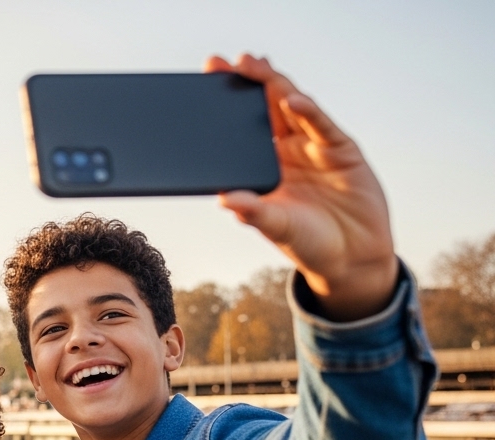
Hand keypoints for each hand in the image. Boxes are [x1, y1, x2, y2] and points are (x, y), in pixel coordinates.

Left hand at [207, 54, 397, 321]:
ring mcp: (313, 147)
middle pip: (263, 109)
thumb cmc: (309, 243)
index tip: (205, 87)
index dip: (226, 107)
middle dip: (245, 84)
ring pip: (291, 108)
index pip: (240, 129)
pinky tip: (292, 100)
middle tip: (223, 63)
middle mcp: (285, 152)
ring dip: (273, 86)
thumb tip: (225, 200)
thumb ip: (254, 212)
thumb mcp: (276, 228)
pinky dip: (308, 112)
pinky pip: (321, 125)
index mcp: (263, 166)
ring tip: (254, 67)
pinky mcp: (340, 149)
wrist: (353, 258)